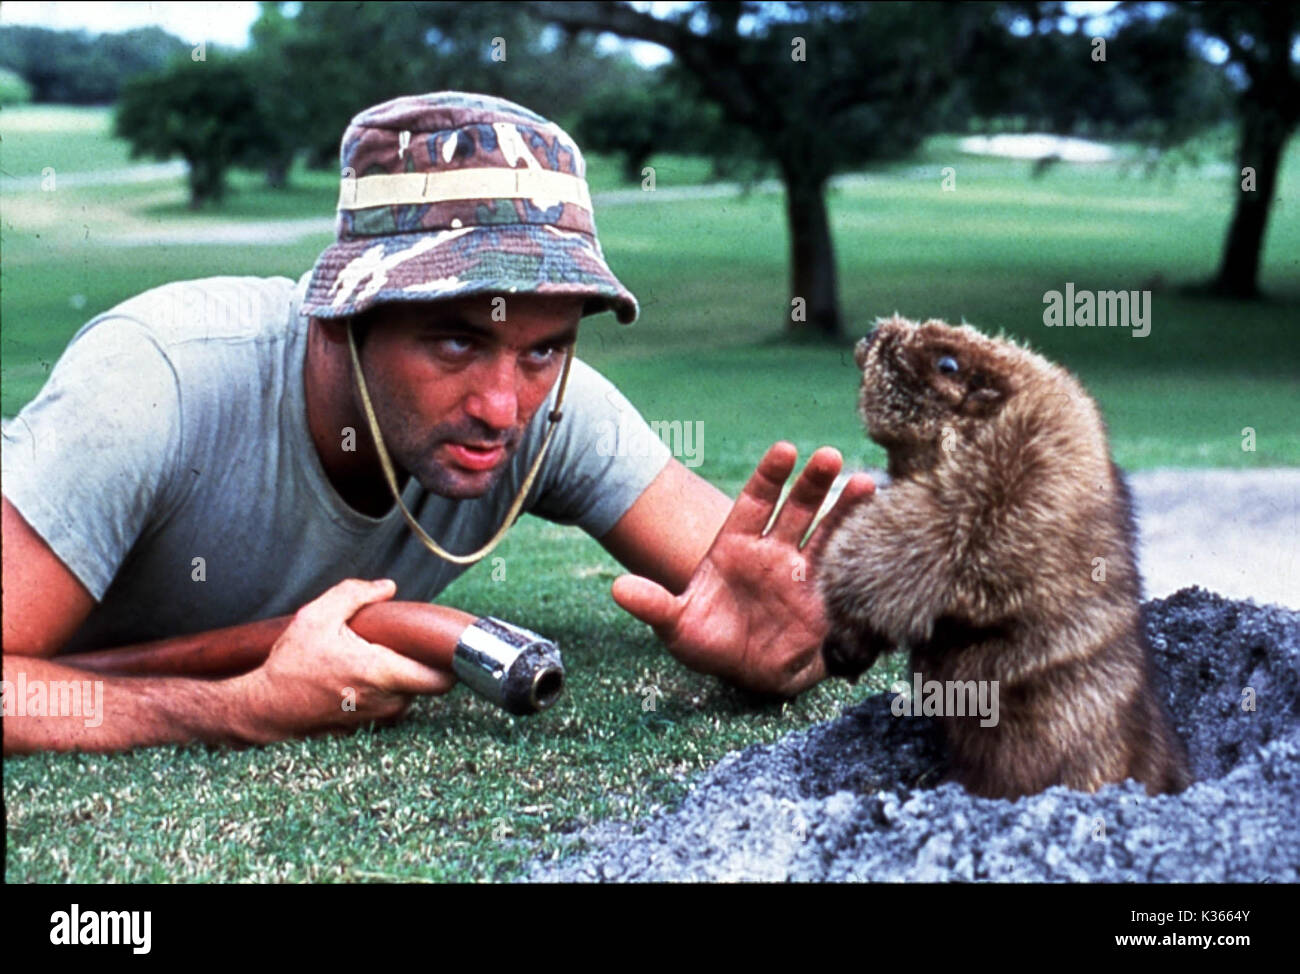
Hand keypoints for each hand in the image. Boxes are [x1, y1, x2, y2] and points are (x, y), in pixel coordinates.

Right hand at [232, 578, 455, 742]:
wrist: (266, 707)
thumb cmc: (291, 663)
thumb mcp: (317, 616)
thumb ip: (355, 594)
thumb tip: (388, 587)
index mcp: (381, 673)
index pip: (440, 679)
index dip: (450, 663)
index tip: (446, 646)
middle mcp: (385, 702)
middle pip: (426, 685)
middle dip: (422, 665)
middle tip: (404, 645)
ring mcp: (375, 720)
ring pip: (407, 696)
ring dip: (400, 679)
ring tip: (374, 659)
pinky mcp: (364, 730)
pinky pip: (387, 707)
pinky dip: (382, 693)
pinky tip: (360, 678)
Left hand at [611, 442, 874, 696]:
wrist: (748, 675)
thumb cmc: (710, 643)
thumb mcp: (677, 625)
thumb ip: (654, 604)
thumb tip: (618, 588)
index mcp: (735, 545)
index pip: (753, 501)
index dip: (769, 476)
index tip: (785, 450)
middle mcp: (772, 549)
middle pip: (794, 507)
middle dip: (812, 482)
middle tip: (829, 457)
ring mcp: (802, 568)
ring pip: (826, 529)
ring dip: (845, 507)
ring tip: (866, 484)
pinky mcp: (826, 594)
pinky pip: (846, 565)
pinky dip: (863, 547)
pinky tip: (883, 527)